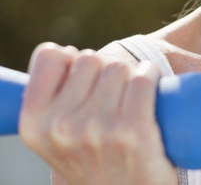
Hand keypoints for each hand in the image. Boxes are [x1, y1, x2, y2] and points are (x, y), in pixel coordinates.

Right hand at [18, 43, 177, 184]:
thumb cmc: (95, 160)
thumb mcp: (56, 138)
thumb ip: (53, 102)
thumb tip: (67, 53)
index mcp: (34, 123)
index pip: (50, 56)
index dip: (71, 58)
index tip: (86, 75)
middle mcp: (61, 126)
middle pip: (90, 59)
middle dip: (104, 69)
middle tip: (114, 93)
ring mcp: (98, 129)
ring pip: (118, 68)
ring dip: (130, 73)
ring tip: (132, 96)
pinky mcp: (134, 132)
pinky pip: (142, 79)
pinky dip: (150, 74)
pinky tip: (152, 82)